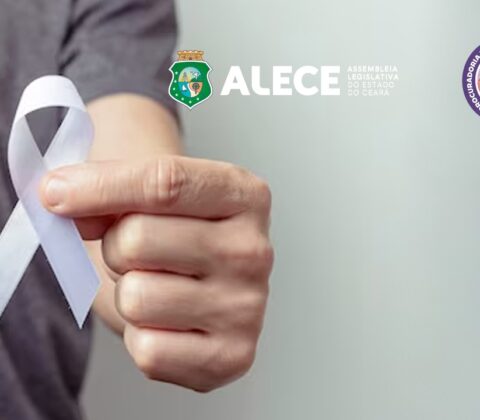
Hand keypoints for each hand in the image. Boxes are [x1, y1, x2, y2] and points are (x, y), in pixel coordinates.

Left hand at [40, 156, 272, 391]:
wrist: (199, 275)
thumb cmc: (174, 229)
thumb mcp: (149, 193)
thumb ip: (107, 186)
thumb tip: (60, 198)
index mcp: (244, 195)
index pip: (166, 183)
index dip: (100, 187)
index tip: (55, 193)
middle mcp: (254, 250)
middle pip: (138, 240)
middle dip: (117, 248)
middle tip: (139, 252)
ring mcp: (248, 307)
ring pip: (136, 297)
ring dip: (129, 293)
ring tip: (157, 284)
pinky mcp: (233, 356)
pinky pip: (149, 350)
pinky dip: (142, 337)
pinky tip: (167, 321)